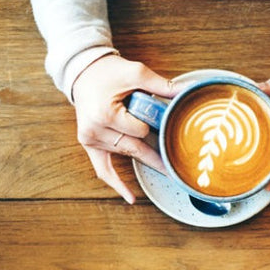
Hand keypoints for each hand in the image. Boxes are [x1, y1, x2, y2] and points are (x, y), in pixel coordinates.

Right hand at [70, 54, 175, 203]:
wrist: (82, 72)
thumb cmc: (107, 71)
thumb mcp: (136, 73)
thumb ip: (161, 85)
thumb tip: (187, 90)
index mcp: (105, 115)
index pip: (139, 131)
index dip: (152, 127)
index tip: (164, 126)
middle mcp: (95, 130)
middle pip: (133, 148)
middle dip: (155, 154)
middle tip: (176, 167)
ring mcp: (90, 139)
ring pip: (124, 154)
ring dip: (140, 154)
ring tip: (163, 164)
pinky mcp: (88, 143)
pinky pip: (102, 169)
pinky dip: (117, 183)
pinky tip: (131, 197)